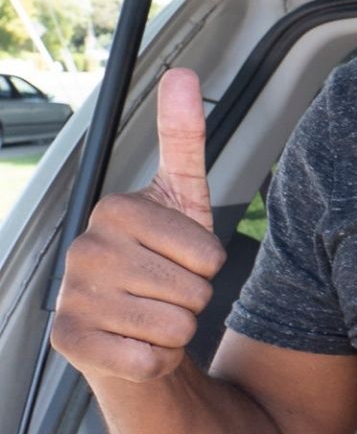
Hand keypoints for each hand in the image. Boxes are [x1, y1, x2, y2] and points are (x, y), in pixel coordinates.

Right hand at [50, 69, 224, 382]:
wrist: (134, 327)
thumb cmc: (164, 263)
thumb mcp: (184, 198)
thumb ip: (183, 138)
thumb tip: (180, 74)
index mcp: (114, 210)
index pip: (207, 252)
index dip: (209, 264)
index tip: (182, 258)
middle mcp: (83, 249)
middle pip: (193, 291)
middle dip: (195, 298)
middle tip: (167, 292)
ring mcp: (72, 297)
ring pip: (175, 327)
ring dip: (176, 330)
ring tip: (152, 314)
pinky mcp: (70, 344)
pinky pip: (150, 359)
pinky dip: (156, 360)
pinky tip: (134, 343)